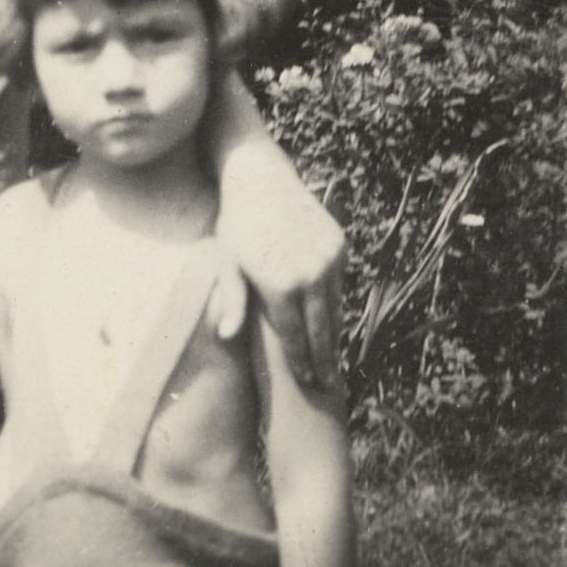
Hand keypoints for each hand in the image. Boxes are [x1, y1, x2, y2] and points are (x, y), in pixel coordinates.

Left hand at [210, 192, 346, 390]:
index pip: (294, 334)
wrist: (260, 180)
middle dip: (325, 359)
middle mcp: (311, 274)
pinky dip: (336, 304)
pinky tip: (333, 321)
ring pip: (335, 307)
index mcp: (280, 283)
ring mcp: (329, 258)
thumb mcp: (226, 262)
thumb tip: (227, 336)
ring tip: (334, 359)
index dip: (300, 360)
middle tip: (330, 386)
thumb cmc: (235, 225)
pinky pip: (339, 283)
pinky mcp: (339, 245)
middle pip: (321, 328)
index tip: (306, 382)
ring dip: (335, 334)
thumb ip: (231, 300)